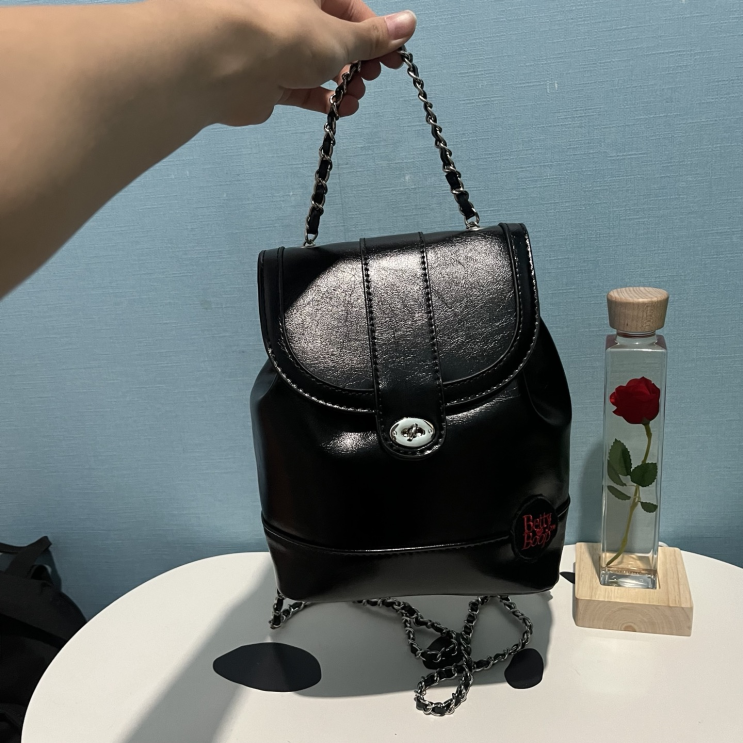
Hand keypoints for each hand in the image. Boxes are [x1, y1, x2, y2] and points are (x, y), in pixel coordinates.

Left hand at [162, 0, 416, 125]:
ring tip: (356, 96)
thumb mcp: (341, 34)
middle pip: (336, 37)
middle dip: (360, 60)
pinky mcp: (269, 81)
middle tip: (372, 78)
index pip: (351, 8)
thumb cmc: (286, 35)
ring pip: (320, 65)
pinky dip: (324, 99)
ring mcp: (279, 49)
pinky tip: (340, 109)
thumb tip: (409, 24)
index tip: (393, 59)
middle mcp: (292, 16)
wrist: (229, 65)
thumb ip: (374, 37)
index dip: (376, 33)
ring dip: (345, 83)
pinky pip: (303, 89)